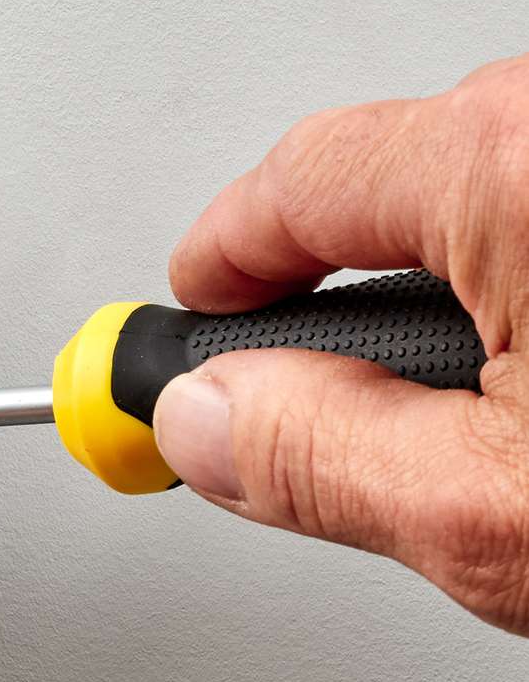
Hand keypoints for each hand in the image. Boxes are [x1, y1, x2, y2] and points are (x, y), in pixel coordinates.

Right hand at [153, 55, 528, 636]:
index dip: (221, 261)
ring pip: (505, 192)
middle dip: (336, 284)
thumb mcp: (508, 514)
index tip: (186, 313)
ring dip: (455, 289)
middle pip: (405, 175)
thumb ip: (321, 455)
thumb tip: (206, 419)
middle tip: (288, 387)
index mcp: (526, 168)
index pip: (304, 180)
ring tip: (464, 421)